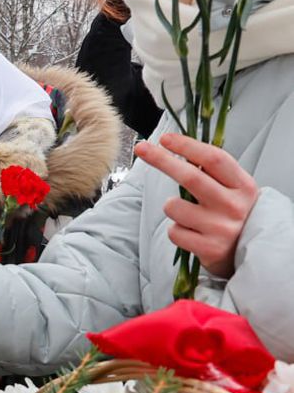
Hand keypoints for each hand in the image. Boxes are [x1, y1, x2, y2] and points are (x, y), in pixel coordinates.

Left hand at [134, 133, 258, 277]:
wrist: (250, 254)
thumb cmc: (234, 215)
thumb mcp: (234, 190)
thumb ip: (213, 173)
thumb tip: (179, 149)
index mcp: (243, 186)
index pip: (214, 159)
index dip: (188, 146)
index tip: (165, 139)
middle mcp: (234, 205)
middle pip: (191, 177)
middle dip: (162, 160)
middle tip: (141, 148)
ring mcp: (221, 228)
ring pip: (174, 207)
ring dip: (171, 207)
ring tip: (189, 216)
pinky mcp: (209, 248)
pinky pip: (174, 232)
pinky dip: (176, 230)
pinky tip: (193, 234)